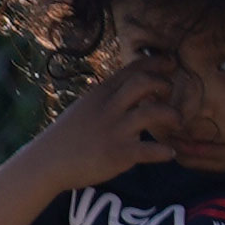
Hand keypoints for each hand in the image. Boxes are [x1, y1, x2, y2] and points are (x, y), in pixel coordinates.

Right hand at [47, 53, 185, 178]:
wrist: (47, 162)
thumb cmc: (67, 136)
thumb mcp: (85, 107)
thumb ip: (107, 97)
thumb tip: (128, 89)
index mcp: (101, 93)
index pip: (132, 68)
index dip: (156, 63)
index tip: (170, 64)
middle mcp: (109, 108)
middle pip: (143, 82)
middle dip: (163, 85)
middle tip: (169, 96)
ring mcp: (114, 130)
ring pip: (152, 112)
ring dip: (172, 115)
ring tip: (177, 123)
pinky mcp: (118, 154)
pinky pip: (150, 150)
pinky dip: (165, 152)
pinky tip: (169, 154)